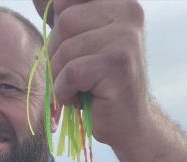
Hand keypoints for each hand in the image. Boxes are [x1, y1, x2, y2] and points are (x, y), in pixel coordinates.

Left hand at [36, 0, 149, 148]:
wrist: (129, 125)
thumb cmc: (100, 86)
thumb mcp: (81, 44)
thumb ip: (65, 17)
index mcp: (121, 2)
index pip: (66, 2)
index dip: (58, 28)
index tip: (70, 52)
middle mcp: (128, 13)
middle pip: (64, 21)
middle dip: (57, 54)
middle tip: (74, 77)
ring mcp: (126, 38)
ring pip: (66, 49)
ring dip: (62, 77)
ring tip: (80, 90)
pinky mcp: (118, 65)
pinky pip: (71, 72)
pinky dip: (66, 92)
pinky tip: (80, 100)